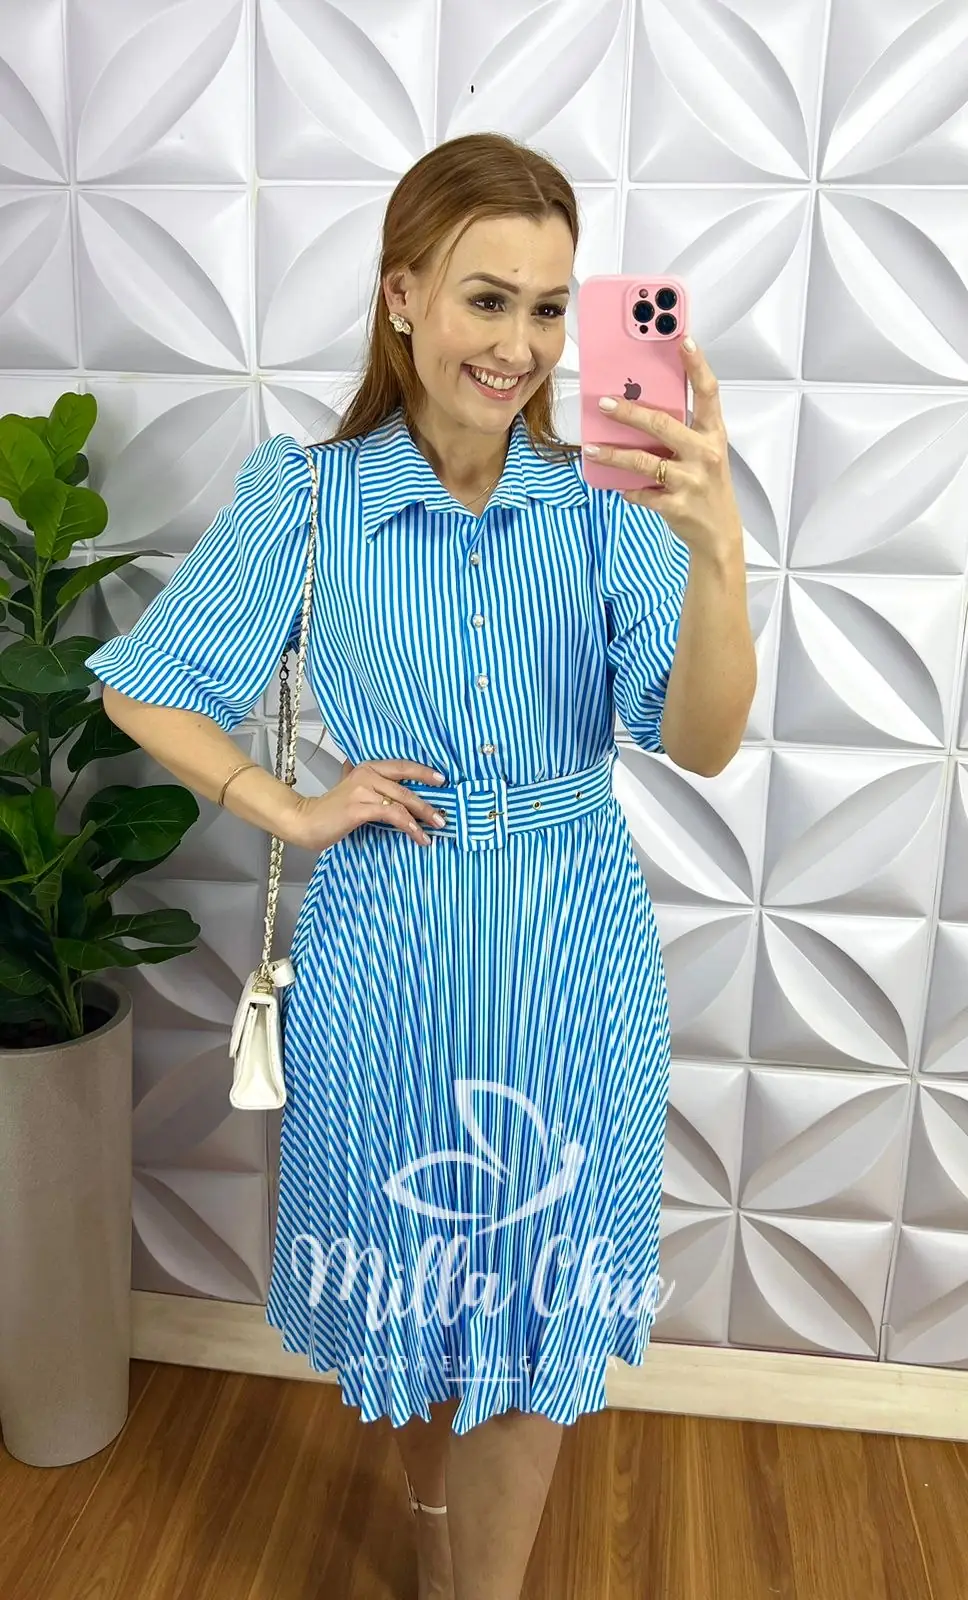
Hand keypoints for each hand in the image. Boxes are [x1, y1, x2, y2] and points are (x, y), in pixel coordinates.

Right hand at [292, 758, 448, 852]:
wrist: (305, 821)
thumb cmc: (330, 810)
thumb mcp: (353, 791)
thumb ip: (372, 786)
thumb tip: (397, 793)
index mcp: (367, 768)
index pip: (402, 765)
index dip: (423, 772)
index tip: (442, 780)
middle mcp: (366, 774)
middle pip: (406, 784)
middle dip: (428, 801)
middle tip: (443, 815)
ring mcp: (363, 790)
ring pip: (402, 801)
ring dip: (422, 816)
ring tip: (434, 829)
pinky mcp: (360, 807)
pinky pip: (392, 814)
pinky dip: (408, 825)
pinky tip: (417, 835)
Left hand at [587, 336, 743, 560]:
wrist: (719, 534)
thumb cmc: (708, 486)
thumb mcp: (704, 453)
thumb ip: (681, 431)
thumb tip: (639, 406)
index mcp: (713, 434)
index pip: (707, 392)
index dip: (697, 365)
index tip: (683, 339)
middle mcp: (705, 453)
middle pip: (663, 424)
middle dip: (629, 411)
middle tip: (603, 403)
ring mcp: (692, 480)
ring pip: (644, 461)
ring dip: (613, 454)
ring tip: (591, 448)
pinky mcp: (677, 506)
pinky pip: (642, 493)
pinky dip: (628, 490)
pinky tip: (618, 487)